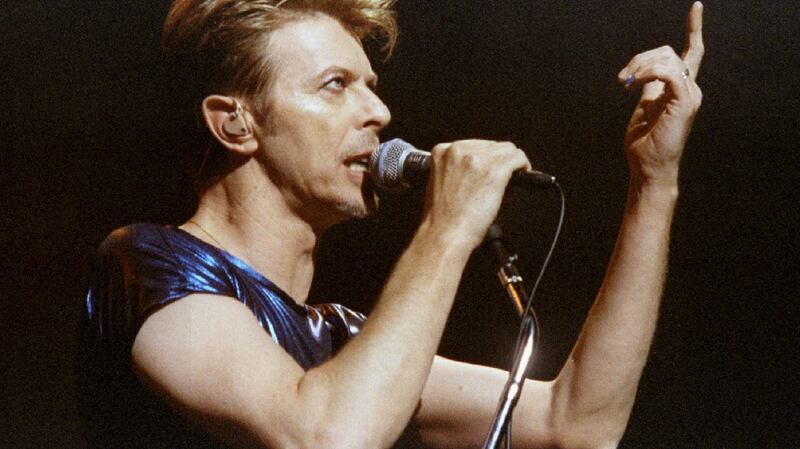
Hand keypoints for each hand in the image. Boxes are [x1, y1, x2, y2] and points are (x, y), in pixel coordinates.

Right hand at [422, 140, 530, 248]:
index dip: (486, 157)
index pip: (474, 144)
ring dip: (512, 163)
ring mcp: (478, 159)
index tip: (489, 167)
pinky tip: (522, 175)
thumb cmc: (442, 217)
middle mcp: (460, 151)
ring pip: (508, 149)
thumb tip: (481, 167)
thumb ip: (457, 168)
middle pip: (492, 145)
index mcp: (443, 151)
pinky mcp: (495, 171)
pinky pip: (518, 158)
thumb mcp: (441, 182)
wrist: (445, 233)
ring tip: (512, 177)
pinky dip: (524, 166)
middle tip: (501, 179)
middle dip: (498, 160)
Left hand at [618, 2, 703, 187]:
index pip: (692, 52)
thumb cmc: (644, 144)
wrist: (648, 167)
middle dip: (640, 58)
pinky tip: (634, 82)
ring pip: (667, 58)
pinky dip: (649, 72)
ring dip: (640, 65)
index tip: (696, 7)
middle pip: (668, 52)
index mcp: (681, 89)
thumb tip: (641, 73)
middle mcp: (690, 89)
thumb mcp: (643, 108)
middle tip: (622, 78)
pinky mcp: (684, 102)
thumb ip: (647, 87)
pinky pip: (669, 71)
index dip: (694, 29)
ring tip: (625, 82)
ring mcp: (690, 95)